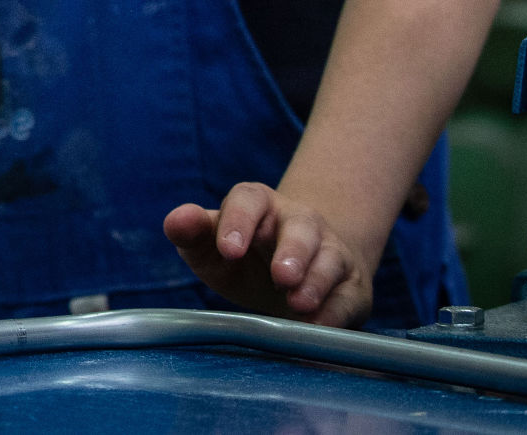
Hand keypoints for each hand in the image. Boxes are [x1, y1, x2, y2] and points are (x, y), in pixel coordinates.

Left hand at [164, 183, 373, 326]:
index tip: (228, 250)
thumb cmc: (243, 258)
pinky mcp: (350, 286)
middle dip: (293, 250)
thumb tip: (176, 221)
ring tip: (298, 303)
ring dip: (316, 280)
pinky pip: (348, 296)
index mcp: (259, 206)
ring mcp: (330, 252)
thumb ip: (191, 234)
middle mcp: (299, 222)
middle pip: (300, 227)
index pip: (249, 200)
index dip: (238, 222)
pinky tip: (319, 326)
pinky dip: (336, 311)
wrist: (294, 277)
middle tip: (280, 277)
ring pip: (330, 258)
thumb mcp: (211, 247)